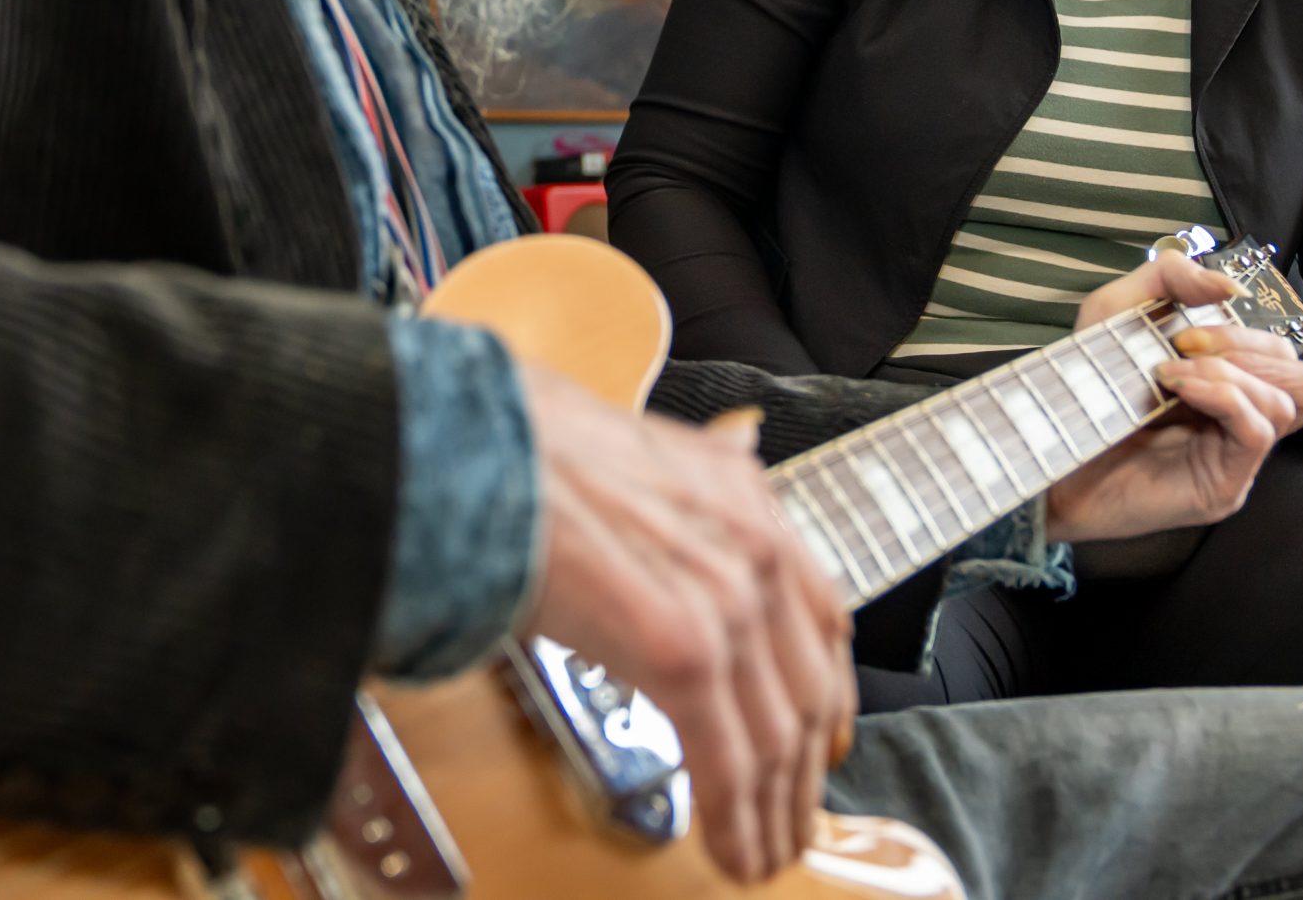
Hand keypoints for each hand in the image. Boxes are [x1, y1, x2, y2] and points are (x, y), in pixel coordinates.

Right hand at [515, 365, 855, 884]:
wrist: (474, 448)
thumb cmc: (523, 451)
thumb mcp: (635, 455)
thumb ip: (688, 486)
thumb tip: (712, 480)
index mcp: (744, 495)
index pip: (820, 613)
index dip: (828, 694)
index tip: (823, 739)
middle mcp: (753, 544)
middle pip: (809, 686)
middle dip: (806, 770)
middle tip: (793, 819)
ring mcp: (726, 598)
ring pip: (779, 736)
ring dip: (775, 811)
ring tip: (764, 853)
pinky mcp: (684, 651)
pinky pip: (729, 759)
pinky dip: (735, 818)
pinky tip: (734, 851)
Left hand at [1045, 254, 1302, 543]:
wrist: (1040, 449)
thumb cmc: (1079, 386)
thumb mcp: (1116, 310)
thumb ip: (1169, 278)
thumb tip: (1228, 285)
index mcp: (1227, 386)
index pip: (1282, 356)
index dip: (1247, 330)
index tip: (1185, 327)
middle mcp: (1239, 424)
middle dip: (1247, 346)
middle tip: (1184, 345)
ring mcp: (1235, 459)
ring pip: (1289, 402)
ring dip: (1230, 370)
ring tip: (1169, 370)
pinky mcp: (1221, 486)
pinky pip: (1257, 432)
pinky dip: (1223, 394)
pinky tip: (1177, 386)